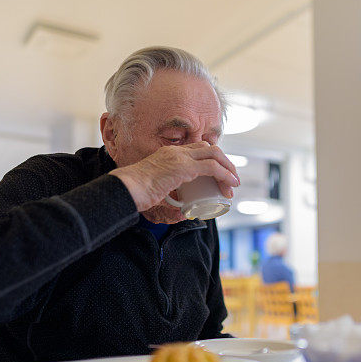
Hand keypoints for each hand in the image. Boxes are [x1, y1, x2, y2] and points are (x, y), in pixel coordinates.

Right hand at [110, 143, 239, 211]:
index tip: (219, 174)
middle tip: (230, 180)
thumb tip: (183, 213)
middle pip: (209, 148)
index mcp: (168, 154)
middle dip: (224, 163)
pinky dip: (225, 174)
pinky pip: (212, 167)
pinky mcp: (184, 167)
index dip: (212, 158)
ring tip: (234, 184)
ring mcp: (180, 157)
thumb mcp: (157, 193)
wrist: (127, 189)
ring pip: (214, 155)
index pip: (197, 148)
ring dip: (228, 169)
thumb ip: (169, 201)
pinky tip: (230, 184)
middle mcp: (176, 152)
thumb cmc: (136, 193)